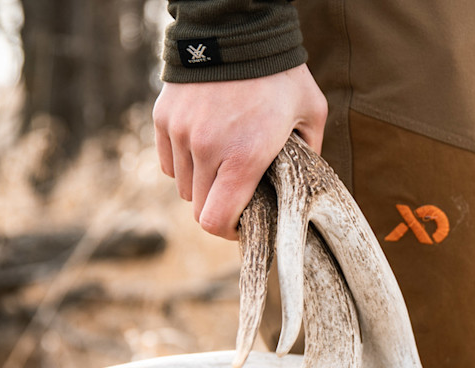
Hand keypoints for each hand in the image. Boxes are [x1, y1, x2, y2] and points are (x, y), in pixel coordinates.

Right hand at [153, 64, 326, 239]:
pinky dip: (184, 163)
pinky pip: (168, 161)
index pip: (216, 221)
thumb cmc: (280, 74)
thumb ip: (311, 152)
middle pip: (199, 207)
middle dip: (219, 208)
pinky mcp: (163, 118)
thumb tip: (305, 178)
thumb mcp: (311, 113)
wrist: (237, 28)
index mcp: (243, 158)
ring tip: (224, 164)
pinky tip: (205, 147)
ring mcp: (180, 134)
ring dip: (202, 184)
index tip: (242, 224)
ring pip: (184, 185)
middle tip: (238, 194)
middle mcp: (206, 150)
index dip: (229, 231)